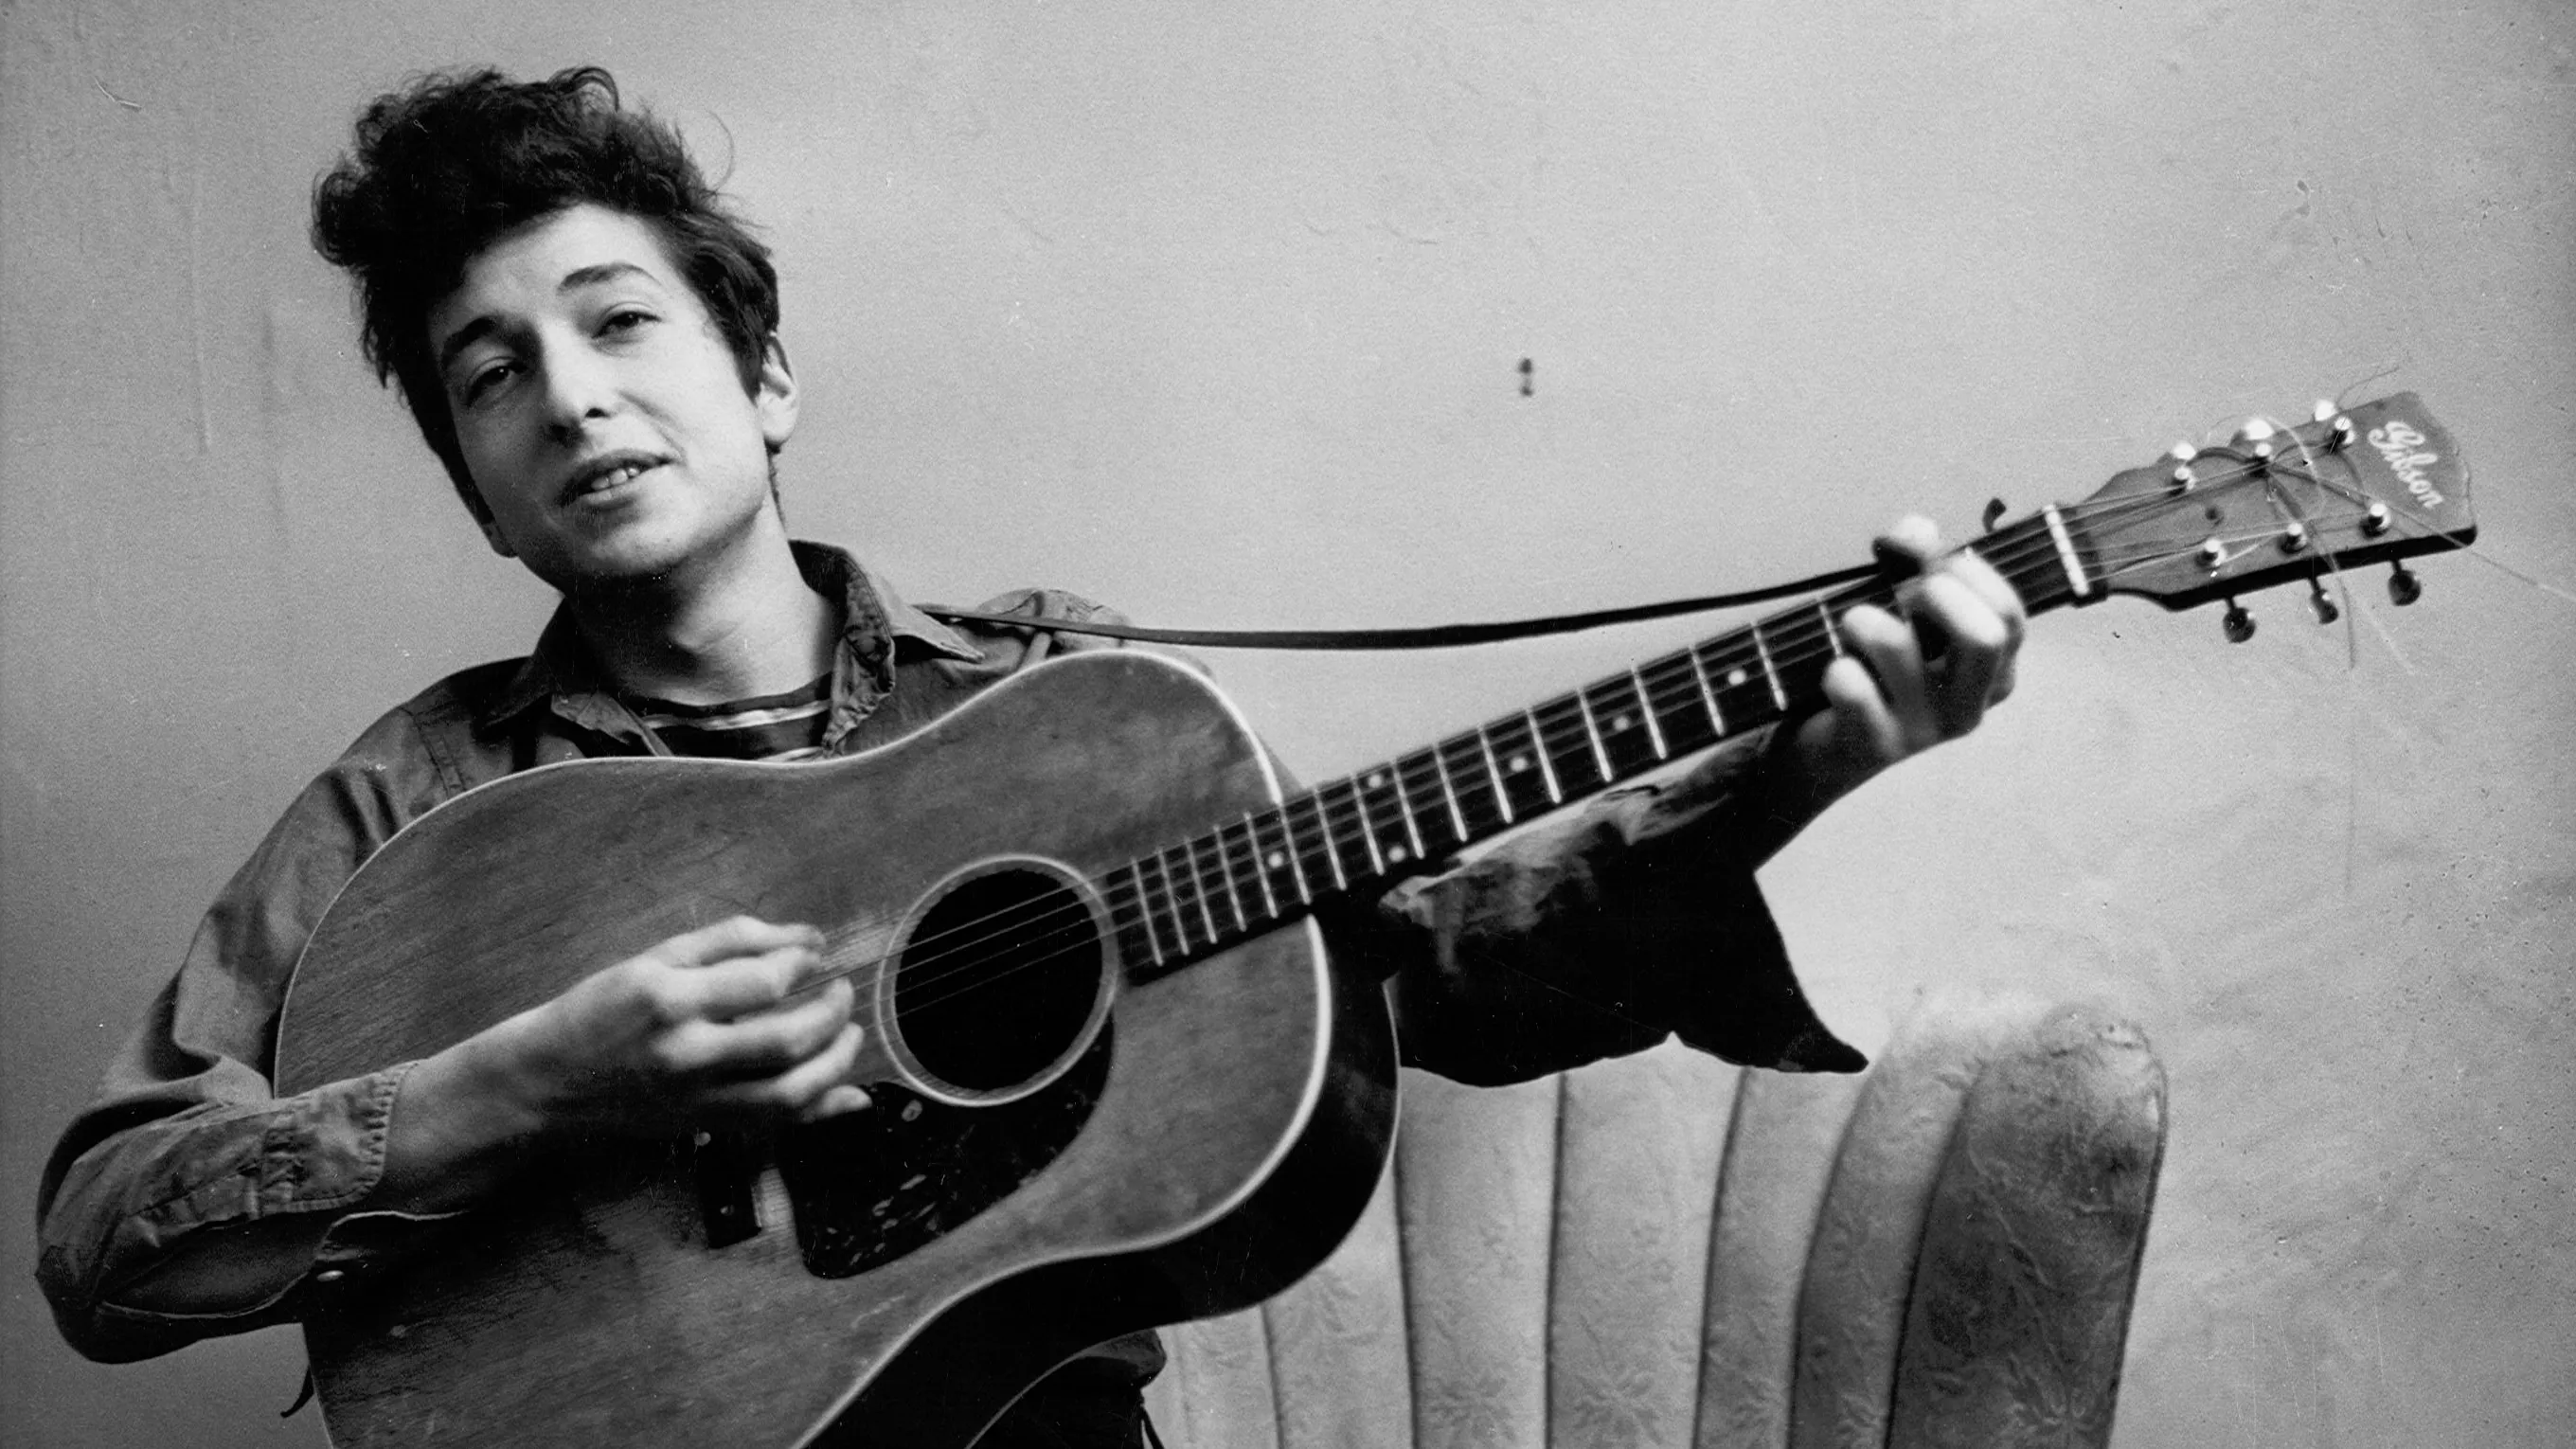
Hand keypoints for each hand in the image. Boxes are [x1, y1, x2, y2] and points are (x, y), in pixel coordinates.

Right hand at [456, 915, 871, 1138]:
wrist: (548, 1081)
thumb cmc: (601, 1008)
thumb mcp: (654, 958)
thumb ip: (731, 941)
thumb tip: (806, 937)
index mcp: (669, 1000)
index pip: (763, 982)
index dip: (803, 963)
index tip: (816, 953)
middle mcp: (686, 1055)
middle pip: (786, 1041)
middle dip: (831, 1014)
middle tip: (842, 992)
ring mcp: (697, 1099)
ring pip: (790, 1093)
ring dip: (837, 1062)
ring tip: (849, 1033)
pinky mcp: (705, 1126)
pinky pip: (777, 1125)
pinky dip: (823, 1111)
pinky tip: (852, 1094)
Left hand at [1749, 516, 2025, 855]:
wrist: (1822, 747)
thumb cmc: (1873, 667)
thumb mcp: (1901, 607)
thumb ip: (1915, 561)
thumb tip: (1916, 529)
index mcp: (1992, 672)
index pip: (2010, 614)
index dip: (1969, 572)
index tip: (1932, 565)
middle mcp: (1969, 704)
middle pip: (1985, 635)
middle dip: (1937, 593)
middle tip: (1902, 593)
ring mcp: (1925, 730)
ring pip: (1901, 648)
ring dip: (1865, 618)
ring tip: (1851, 622)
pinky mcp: (1875, 745)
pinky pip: (1854, 688)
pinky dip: (1837, 667)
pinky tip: (1835, 671)